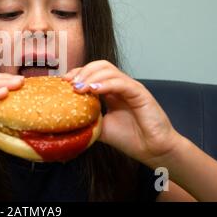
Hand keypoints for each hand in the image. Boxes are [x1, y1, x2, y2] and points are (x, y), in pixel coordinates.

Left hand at [63, 60, 182, 167]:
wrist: (153, 151)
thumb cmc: (130, 139)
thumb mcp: (101, 127)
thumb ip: (87, 119)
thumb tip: (65, 119)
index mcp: (111, 91)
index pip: (92, 72)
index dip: (77, 73)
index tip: (63, 83)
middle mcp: (120, 86)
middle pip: (99, 65)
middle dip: (82, 71)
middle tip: (69, 84)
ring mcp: (130, 87)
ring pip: (109, 70)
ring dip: (90, 76)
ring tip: (78, 88)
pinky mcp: (140, 93)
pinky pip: (121, 82)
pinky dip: (105, 84)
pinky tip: (93, 90)